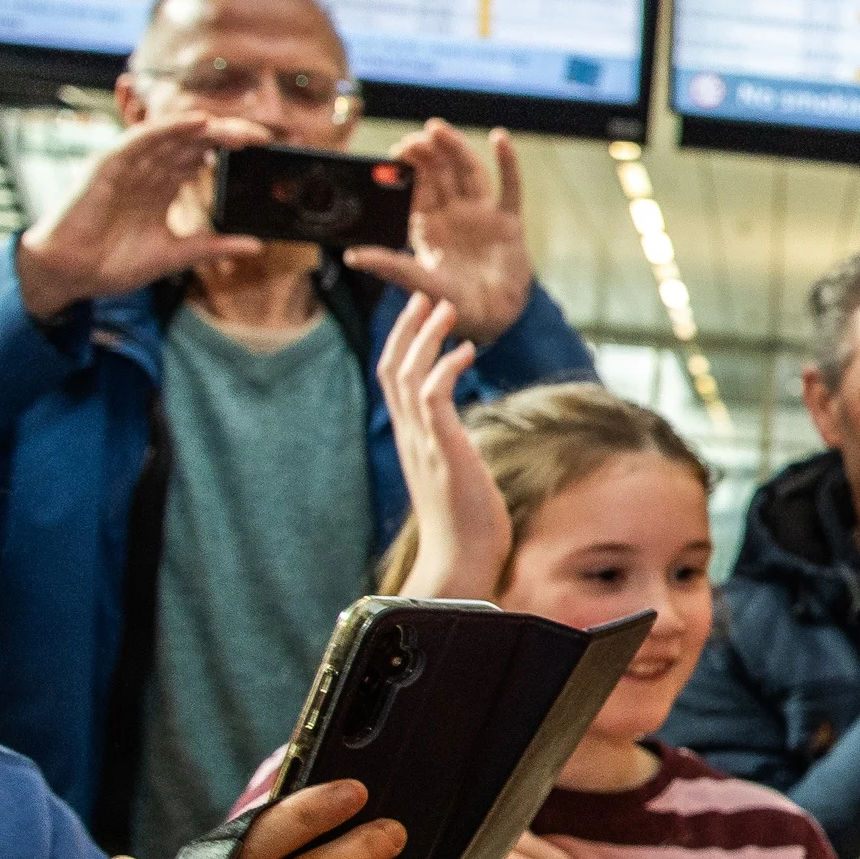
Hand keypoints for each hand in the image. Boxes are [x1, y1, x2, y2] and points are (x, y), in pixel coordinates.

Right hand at [12, 112, 269, 319]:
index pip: (201, 157)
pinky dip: (169, 128)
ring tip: (239, 128)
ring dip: (206, 128)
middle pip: (192, 142)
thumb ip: (212, 247)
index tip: (265, 149)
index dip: (230, 149)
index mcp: (162, 186)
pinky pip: (141, 139)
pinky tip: (197, 122)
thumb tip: (256, 246)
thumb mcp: (174, 256)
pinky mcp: (108, 166)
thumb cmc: (112, 262)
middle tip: (262, 137)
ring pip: (171, 136)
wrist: (71, 276)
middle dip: (227, 136)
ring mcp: (128, 165)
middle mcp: (147, 170)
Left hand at [347, 121, 533, 342]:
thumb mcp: (416, 281)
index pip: (415, 188)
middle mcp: (454, 214)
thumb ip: (388, 264)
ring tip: (440, 129)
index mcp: (428, 226)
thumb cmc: (450, 303)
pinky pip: (509, 187)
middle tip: (418, 136)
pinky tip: (500, 138)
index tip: (399, 149)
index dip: (408, 167)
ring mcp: (482, 215)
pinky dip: (507, 162)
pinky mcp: (509, 221)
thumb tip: (351, 256)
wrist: (491, 318)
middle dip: (428, 153)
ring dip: (456, 148)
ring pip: (469, 172)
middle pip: (441, 173)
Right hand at [378, 298, 507, 598]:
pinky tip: (465, 349)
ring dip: (426, 337)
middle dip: (406, 329)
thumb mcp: (456, 477)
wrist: (462, 562)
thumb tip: (465, 445)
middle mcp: (411, 438)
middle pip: (391, 369)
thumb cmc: (468, 525)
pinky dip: (445, 367)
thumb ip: (452, 453)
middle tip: (424, 296)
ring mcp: (423, 443)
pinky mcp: (441, 450)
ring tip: (446, 309)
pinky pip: (433, 397)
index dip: (402, 345)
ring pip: (408, 376)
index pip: (394, 382)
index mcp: (413, 441)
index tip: (419, 317)